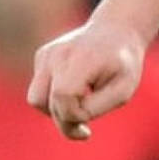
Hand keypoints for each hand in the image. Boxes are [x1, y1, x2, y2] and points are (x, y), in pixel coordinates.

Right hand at [26, 15, 145, 139]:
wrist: (116, 31)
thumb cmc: (123, 65)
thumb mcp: (122, 91)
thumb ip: (95, 107)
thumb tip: (71, 119)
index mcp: (80, 60)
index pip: (62, 96)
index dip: (73, 117)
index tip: (88, 124)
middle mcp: (58, 54)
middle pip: (44, 102)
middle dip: (64, 121)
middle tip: (85, 128)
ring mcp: (46, 54)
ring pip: (36, 99)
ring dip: (55, 111)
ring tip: (80, 106)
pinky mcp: (42, 57)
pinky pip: (40, 91)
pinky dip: (54, 99)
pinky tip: (75, 90)